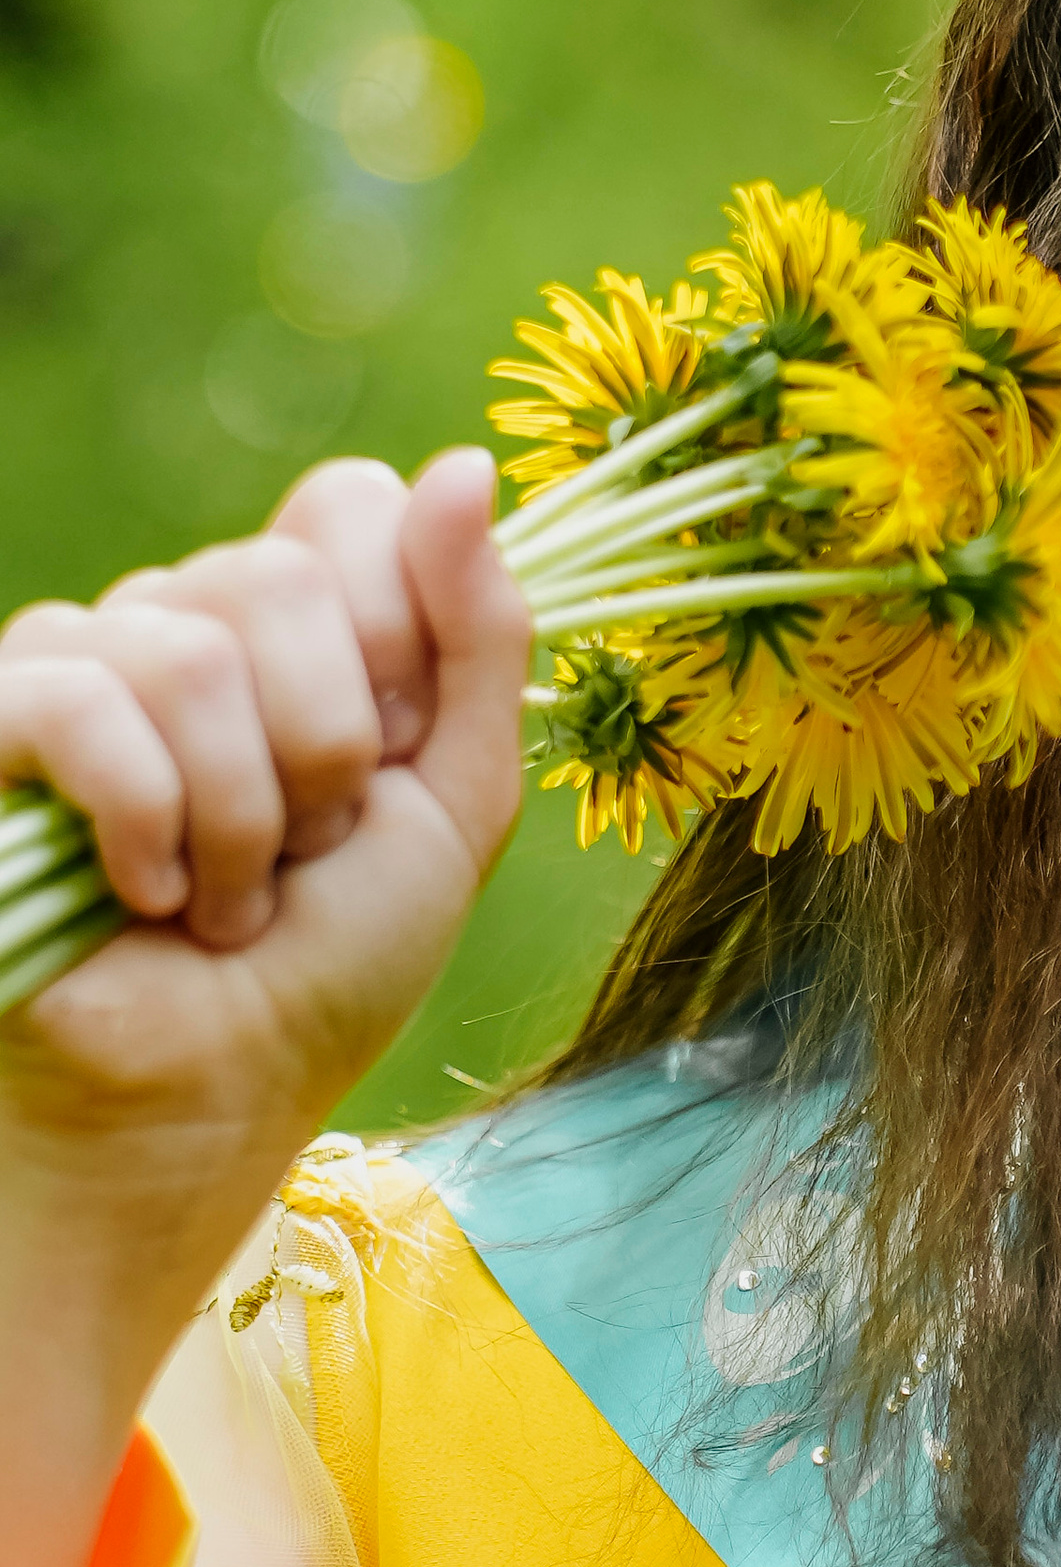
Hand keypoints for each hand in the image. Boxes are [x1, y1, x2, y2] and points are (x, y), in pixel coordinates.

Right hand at [0, 449, 529, 1566]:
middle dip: (328, 745)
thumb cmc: (326, 974)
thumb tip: (468, 464)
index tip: (394, 762)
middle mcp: (183, 629)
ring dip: (241, 812)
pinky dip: (144, 812)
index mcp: (300, 637)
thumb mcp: (448, 807)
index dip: (397, 630)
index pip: (349, 508)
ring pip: (183, 639)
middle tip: (306, 857)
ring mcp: (79, 672)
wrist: (208, 1101)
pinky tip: (144, 893)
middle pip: (277, 573)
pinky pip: (73, 693)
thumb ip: (481, 639)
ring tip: (224, 907)